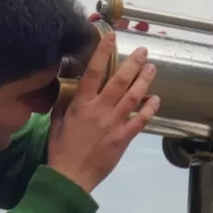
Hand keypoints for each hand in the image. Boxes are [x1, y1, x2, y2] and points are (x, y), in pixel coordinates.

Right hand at [47, 28, 158, 194]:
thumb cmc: (61, 150)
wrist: (71, 176)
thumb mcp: (57, 122)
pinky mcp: (123, 138)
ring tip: (152, 68)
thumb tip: (70, 89)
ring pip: (133, 97)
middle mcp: (100, 110)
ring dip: (144, 81)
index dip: (103, 52)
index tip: (112, 37)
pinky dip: (149, 109)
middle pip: (119, 81)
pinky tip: (156, 99)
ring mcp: (114, 123)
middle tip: (143, 51)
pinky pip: (140, 121)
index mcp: (81, 104)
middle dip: (133, 64)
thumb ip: (65, 104)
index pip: (93, 72)